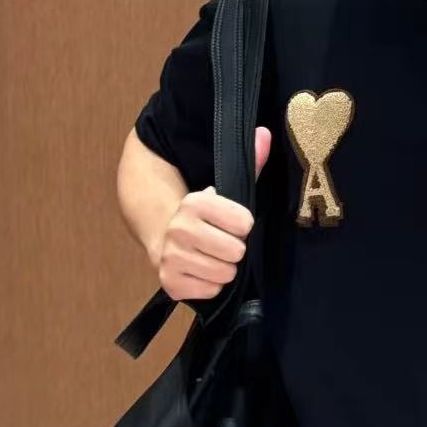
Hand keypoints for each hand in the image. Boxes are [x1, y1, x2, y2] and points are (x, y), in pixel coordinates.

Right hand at [154, 126, 270, 300]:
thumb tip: (264, 134)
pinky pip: (211, 291)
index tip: (234, 222)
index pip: (244, 223)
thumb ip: (250, 162)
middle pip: (236, 251)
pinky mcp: (169, 283)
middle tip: (221, 243)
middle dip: (235, 250)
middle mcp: (179, 228)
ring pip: (224, 274)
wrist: (162, 234)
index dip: (244, 225)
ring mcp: (171, 257)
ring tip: (211, 256)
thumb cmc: (206, 215)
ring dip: (223, 269)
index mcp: (195, 203)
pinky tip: (200, 271)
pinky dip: (210, 286)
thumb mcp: (228, 187)